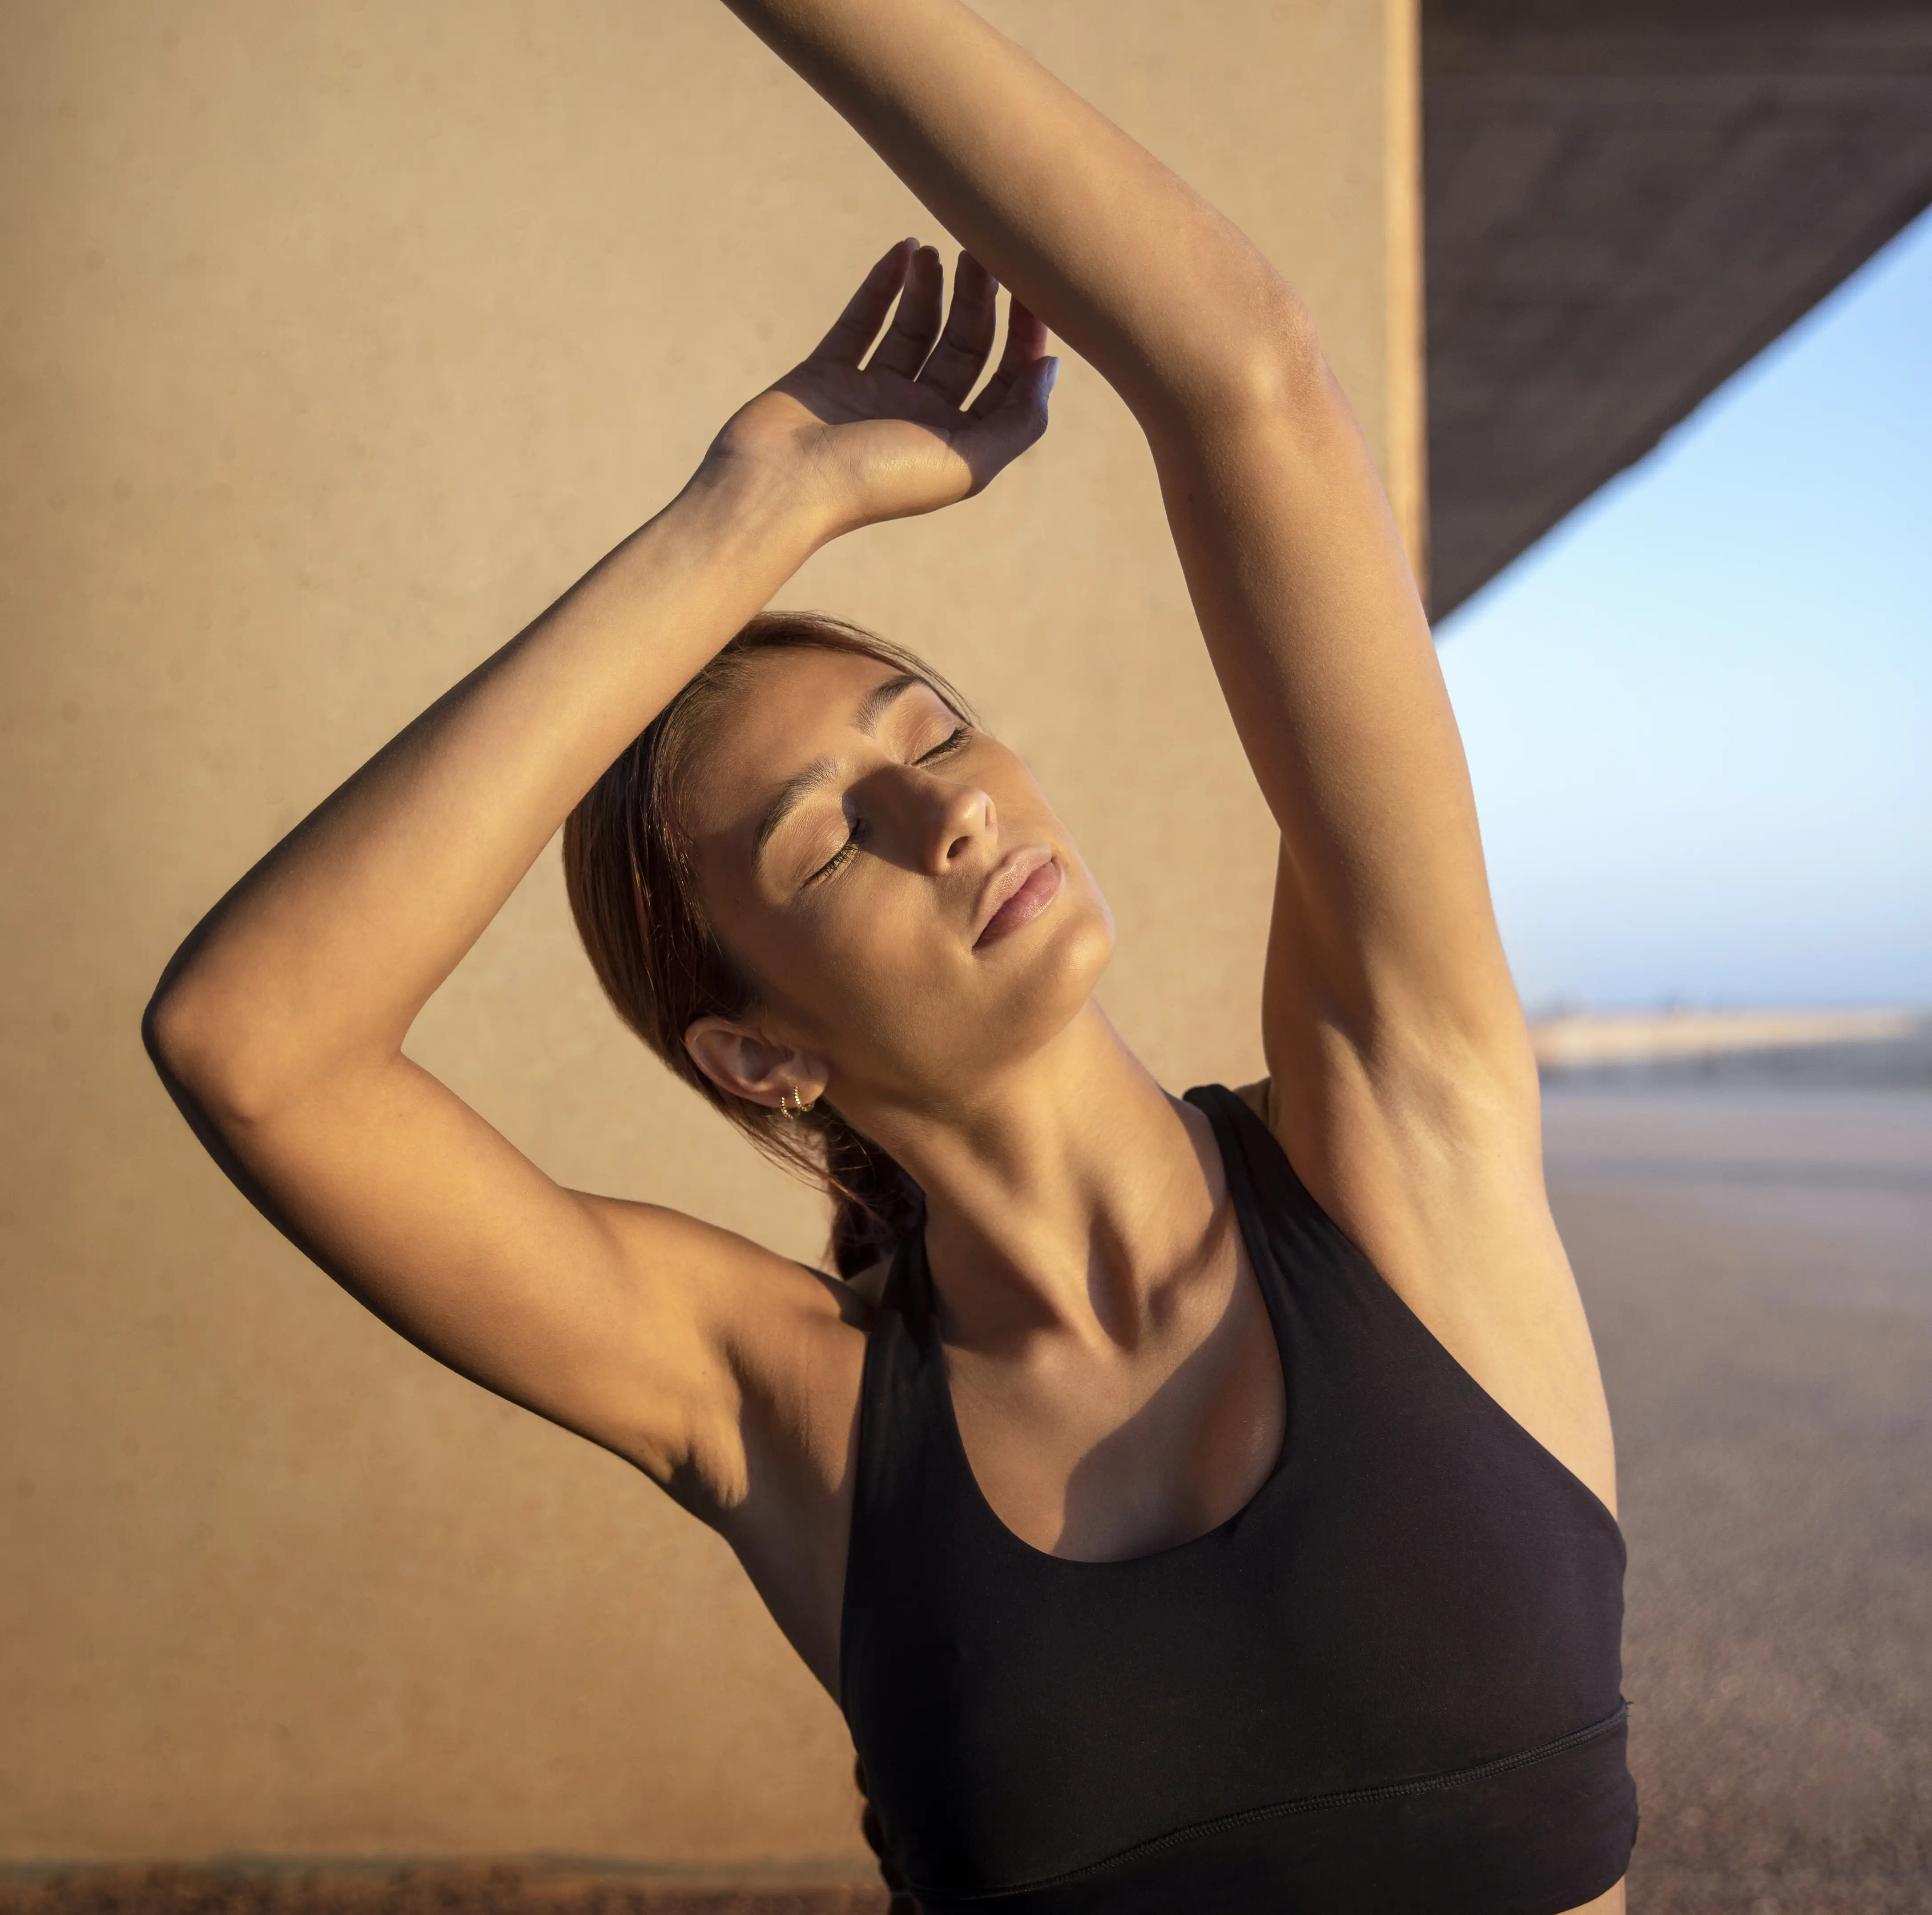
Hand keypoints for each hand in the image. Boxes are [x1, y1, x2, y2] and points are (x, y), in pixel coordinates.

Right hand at [701, 240, 1057, 538]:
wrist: (779, 486)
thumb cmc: (874, 482)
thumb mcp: (966, 462)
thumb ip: (1019, 421)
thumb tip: (1050, 369)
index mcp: (955, 441)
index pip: (1004, 380)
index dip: (1023, 335)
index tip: (1028, 287)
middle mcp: (918, 416)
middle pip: (963, 347)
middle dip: (977, 300)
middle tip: (979, 255)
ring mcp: (872, 393)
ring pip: (915, 328)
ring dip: (933, 288)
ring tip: (938, 250)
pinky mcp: (828, 372)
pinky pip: (862, 320)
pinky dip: (883, 286)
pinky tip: (904, 252)